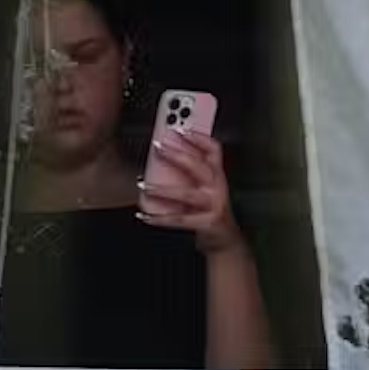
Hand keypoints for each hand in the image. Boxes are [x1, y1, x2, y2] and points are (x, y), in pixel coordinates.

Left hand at [138, 130, 243, 255]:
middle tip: (157, 147)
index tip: (180, 129)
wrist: (225, 240)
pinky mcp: (206, 222)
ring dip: (161, 189)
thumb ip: (190, 172)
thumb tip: (165, 156)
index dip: (198, 137)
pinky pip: (178, 219)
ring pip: (185, 194)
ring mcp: (213, 204)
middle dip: (176, 155)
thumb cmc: (210, 210)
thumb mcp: (205, 188)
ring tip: (143, 185)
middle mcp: (217, 187)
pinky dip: (159, 218)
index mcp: (217, 175)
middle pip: (197, 166)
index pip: (213, 149)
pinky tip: (145, 215)